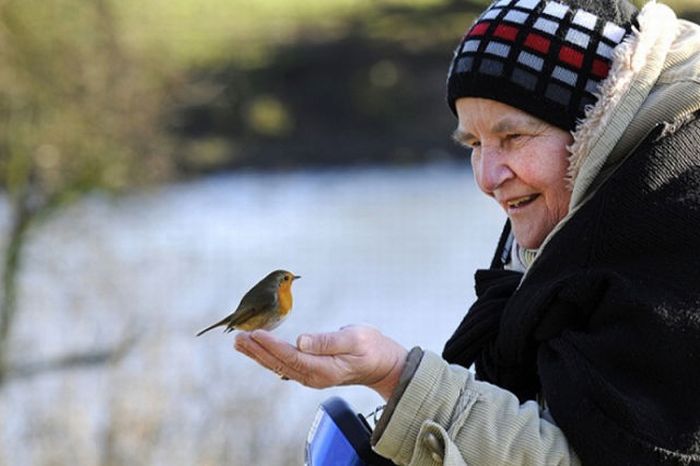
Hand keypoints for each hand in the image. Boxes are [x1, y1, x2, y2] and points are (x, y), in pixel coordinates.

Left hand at [234, 324, 407, 399]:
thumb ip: (327, 341)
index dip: (271, 345)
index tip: (255, 333)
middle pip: (279, 363)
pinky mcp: (311, 371)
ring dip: (259, 353)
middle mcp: (313, 376)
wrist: (382, 364)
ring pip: (279, 365)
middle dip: (257, 350)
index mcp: (323, 369)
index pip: (290, 356)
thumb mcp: (354, 339)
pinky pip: (285, 364)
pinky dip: (270, 356)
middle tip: (238, 338)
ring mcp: (311, 376)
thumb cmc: (371, 348)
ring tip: (241, 342)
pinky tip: (260, 350)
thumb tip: (301, 340)